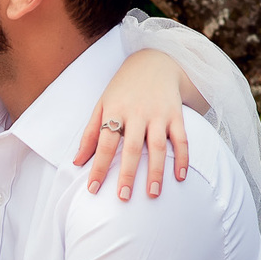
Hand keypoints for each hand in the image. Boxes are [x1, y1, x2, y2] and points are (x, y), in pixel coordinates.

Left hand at [74, 48, 191, 201]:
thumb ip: (90, 134)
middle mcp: (137, 113)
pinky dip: (183, 158)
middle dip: (127, 174)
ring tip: (153, 194)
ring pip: (158, 146)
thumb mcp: (102, 105)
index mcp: (115, 111)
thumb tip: (77, 163)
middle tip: (123, 197)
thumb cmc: (123, 89)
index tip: (92, 189)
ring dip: (156, 171)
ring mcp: (159, 114)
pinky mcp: (176, 114)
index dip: (98, 167)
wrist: (155, 61)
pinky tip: (180, 177)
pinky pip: (181, 138)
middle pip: (131, 147)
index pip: (104, 143)